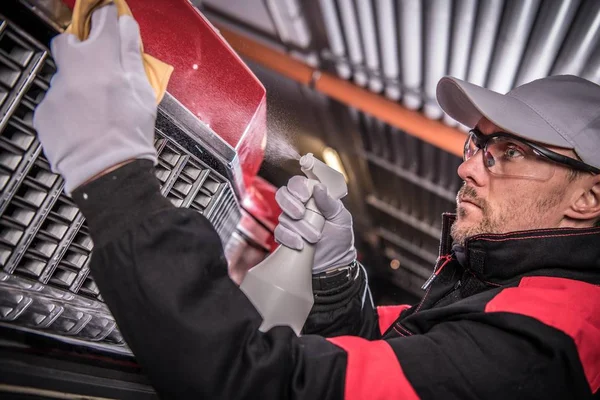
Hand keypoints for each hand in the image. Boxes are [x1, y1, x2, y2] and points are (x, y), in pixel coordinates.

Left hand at [33, 4, 156, 193]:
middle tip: (95, 64)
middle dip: (79, 47)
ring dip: (77, 85)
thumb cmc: (129, 135)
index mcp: (101, 61)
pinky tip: (83, 123)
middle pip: (68, 43)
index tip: (110, 22)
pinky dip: (67, 109)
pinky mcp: (44, 112)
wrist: (108, 172)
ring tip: (95, 110)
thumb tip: (126, 27)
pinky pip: (55, 102)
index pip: (102, 23)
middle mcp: (73, 71)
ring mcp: (55, 92)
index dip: (107, 20)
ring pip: (63, 77)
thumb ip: (132, 55)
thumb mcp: (142, 92)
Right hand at [274, 176, 356, 273]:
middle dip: (290, 203)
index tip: (305, 195)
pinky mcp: (285, 236)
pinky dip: (290, 238)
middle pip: (283, 194)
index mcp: (313, 196)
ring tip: (315, 237)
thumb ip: (329, 202)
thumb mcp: (341, 217)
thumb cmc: (339, 236)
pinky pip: (279, 233)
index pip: (298, 183)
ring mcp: (291, 221)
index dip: (298, 185)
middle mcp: (299, 205)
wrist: (334, 262)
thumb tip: (318, 187)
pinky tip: (301, 244)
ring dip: (299, 226)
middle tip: (302, 213)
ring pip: (283, 216)